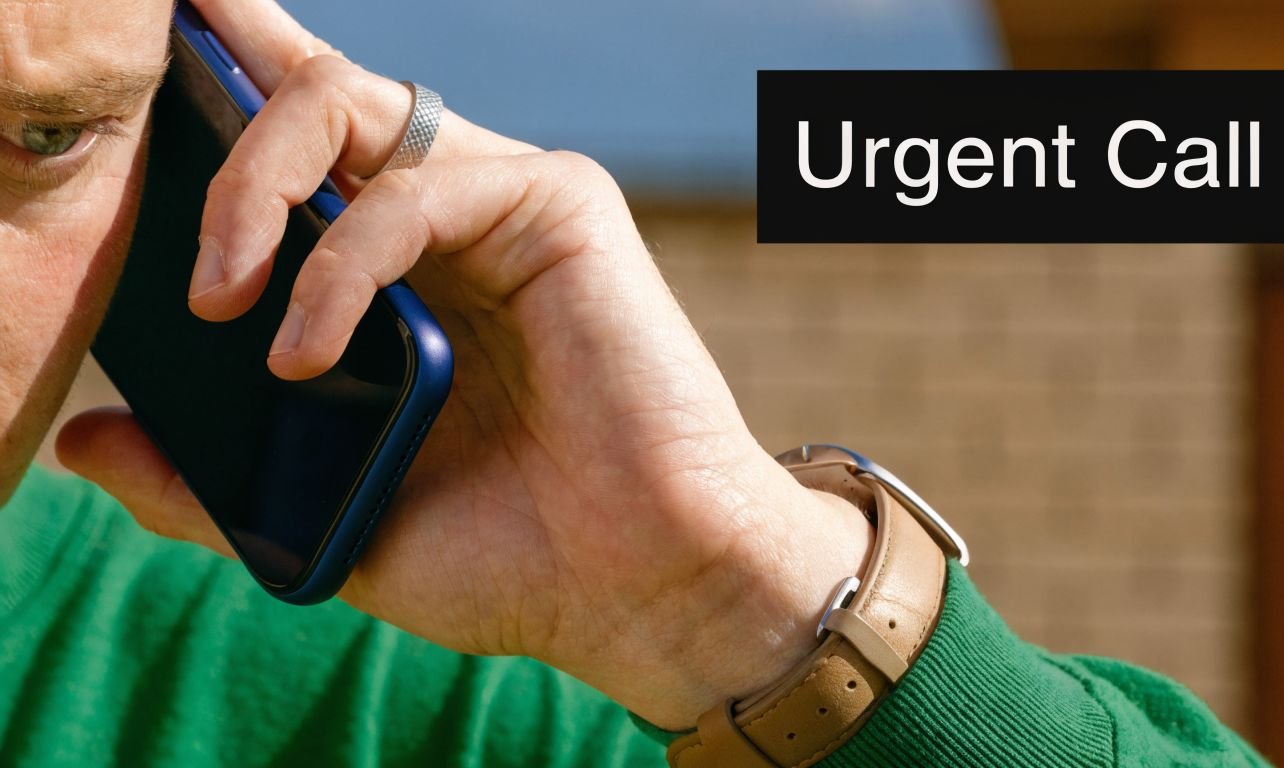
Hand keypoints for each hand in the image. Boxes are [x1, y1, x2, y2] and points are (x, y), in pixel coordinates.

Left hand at [57, 0, 872, 728]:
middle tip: (190, 258)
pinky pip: (416, 190)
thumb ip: (207, 481)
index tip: (158, 58)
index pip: (303, 154)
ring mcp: (503, 206)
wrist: (635, 587)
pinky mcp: (559, 207)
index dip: (230, 95)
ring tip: (221, 299)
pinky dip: (340, 262)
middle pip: (312, 98)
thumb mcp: (325, 519)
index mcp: (402, 279)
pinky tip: (303, 347)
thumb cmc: (510, 556)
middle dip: (220, 117)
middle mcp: (448, 223)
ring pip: (347, 106)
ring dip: (254, 184)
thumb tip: (83, 442)